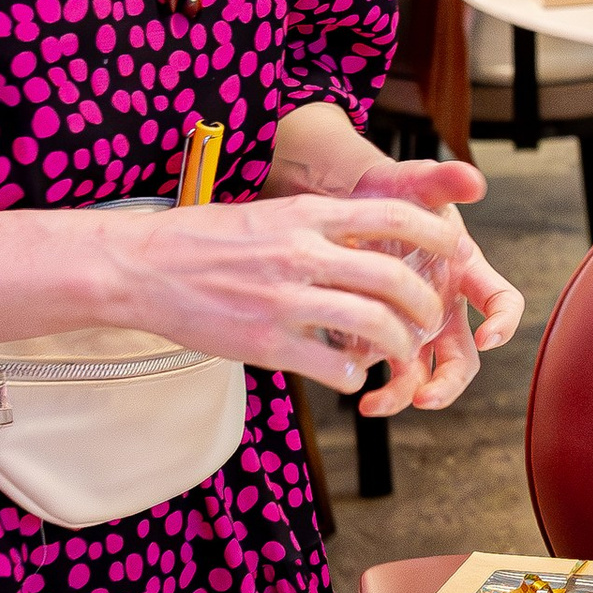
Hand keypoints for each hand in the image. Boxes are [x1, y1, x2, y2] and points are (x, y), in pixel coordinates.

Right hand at [120, 190, 468, 399]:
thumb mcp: (266, 215)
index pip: (393, 218)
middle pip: (394, 278)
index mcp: (305, 216)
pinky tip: (352, 378)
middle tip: (430, 320)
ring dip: (400, 346)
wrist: (138, 267)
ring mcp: (283, 300)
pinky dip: (355, 376)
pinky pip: (333, 366)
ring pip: (374, 325)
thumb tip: (365, 238)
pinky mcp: (265, 342)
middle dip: (425, 304)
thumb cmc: (200, 240)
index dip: (436, 236)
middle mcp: (301, 253)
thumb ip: (316, 226)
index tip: (454, 253)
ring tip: (402, 356)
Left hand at [339, 154, 521, 414]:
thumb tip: (474, 179)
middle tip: (427, 399)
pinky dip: (369, 382)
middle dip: (450, 383)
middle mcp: (445, 308)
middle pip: (463, 358)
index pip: (503, 303)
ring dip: (405, 395)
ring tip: (373, 406)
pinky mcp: (379, 336)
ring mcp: (413, 326)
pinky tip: (347, 383)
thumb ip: (445, 180)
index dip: (503, 323)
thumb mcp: (416, 181)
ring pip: (422, 374)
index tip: (489, 336)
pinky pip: (381, 369)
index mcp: (466, 273)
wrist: (347, 202)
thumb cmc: (392, 192)